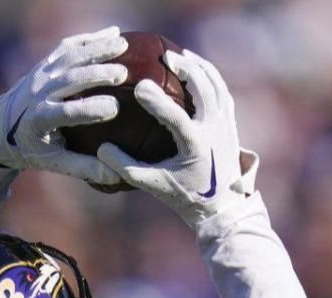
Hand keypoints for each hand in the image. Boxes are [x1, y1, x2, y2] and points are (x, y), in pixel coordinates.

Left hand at [0, 27, 129, 186]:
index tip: (114, 108)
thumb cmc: (32, 149)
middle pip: (70, 79)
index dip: (90, 110)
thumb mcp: (55, 162)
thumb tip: (117, 174)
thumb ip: (84, 167)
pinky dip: (89, 38)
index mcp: (39, 120)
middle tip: (123, 73)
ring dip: (97, 49)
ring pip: (70, 57)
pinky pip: (67, 47)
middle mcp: (38, 93)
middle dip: (97, 74)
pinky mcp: (44, 64)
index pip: (67, 113)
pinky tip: (112, 33)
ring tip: (123, 44)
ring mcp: (40, 74)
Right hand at [96, 50, 260, 228]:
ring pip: (217, 86)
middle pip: (204, 90)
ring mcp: (225, 126)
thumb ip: (125, 167)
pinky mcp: (230, 124)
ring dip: (201, 67)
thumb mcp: (153, 185)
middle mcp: (214, 131)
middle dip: (186, 69)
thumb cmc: (184, 196)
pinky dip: (211, 76)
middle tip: (166, 57)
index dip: (156, 101)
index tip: (139, 85)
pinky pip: (222, 92)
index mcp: (195, 146)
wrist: (222, 207)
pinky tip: (197, 67)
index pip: (175, 117)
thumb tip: (101, 149)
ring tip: (182, 56)